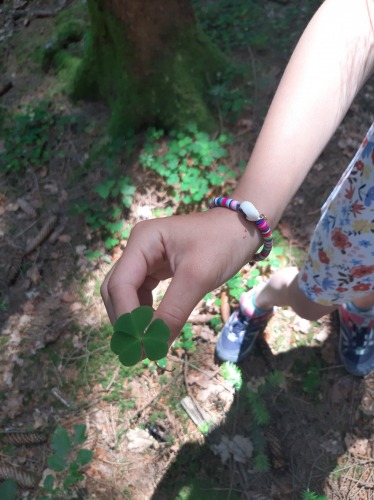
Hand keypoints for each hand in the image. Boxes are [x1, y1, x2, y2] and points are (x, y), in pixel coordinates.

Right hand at [101, 208, 261, 343]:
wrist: (241, 227)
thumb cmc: (222, 244)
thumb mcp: (198, 278)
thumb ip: (173, 311)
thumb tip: (153, 346)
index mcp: (142, 241)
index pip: (120, 284)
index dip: (126, 316)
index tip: (140, 345)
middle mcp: (137, 248)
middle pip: (116, 290)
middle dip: (125, 319)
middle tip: (139, 350)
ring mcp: (145, 257)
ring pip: (125, 294)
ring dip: (132, 319)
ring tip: (146, 343)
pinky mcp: (155, 267)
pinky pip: (140, 293)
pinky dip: (143, 312)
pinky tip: (153, 327)